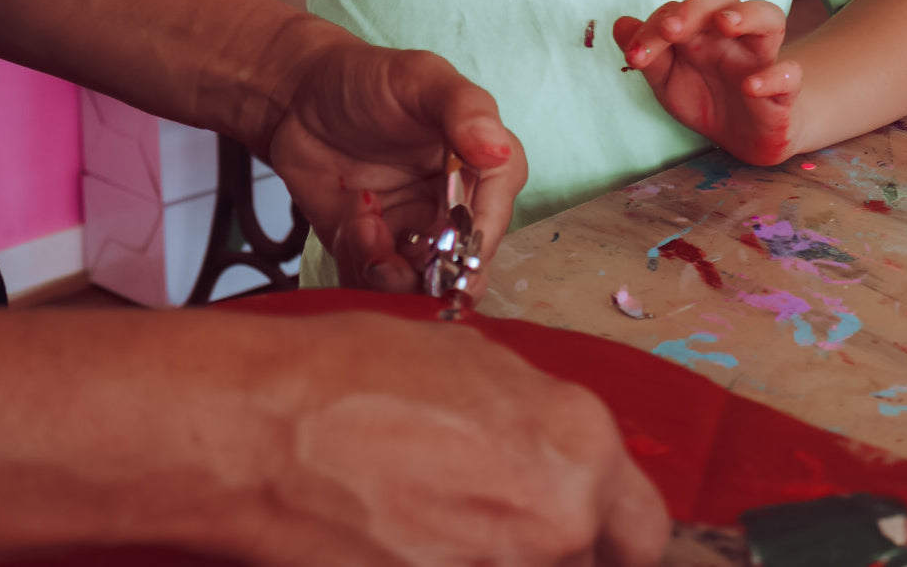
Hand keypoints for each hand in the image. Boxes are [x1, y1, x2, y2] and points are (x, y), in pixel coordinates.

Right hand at [0, 307, 667, 565]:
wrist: (263, 430)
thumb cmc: (355, 377)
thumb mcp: (471, 360)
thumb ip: (535, 419)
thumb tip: (552, 451)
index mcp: (579, 445)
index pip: (643, 529)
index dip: (611, 528)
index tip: (585, 526)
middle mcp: (557, 522)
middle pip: (588, 562)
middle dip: (556, 546)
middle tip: (496, 517)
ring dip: (500, 556)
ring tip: (440, 522)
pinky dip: (450, 563)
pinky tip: (409, 540)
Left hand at [264, 22, 527, 298]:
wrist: (299, 94)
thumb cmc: (369, 77)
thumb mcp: (420, 77)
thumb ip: (463, 106)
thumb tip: (497, 149)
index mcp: (475, 163)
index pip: (496, 207)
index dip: (484, 232)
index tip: (459, 244)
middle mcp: (448, 205)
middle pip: (464, 261)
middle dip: (440, 273)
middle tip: (408, 264)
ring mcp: (408, 232)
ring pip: (419, 282)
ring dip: (395, 274)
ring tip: (365, 233)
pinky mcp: (367, 250)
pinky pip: (372, 283)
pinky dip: (361, 267)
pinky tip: (349, 225)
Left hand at [613, 0, 802, 165]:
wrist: (743, 139)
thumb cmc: (705, 98)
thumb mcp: (667, 81)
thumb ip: (648, 55)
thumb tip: (620, 25)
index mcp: (702, 30)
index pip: (680, 10)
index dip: (655, 26)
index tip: (634, 54)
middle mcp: (733, 37)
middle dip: (697, 8)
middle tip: (672, 28)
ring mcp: (761, 59)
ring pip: (770, 18)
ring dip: (748, 15)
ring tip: (726, 23)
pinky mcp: (784, 91)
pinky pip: (790, 74)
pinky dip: (774, 76)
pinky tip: (750, 86)